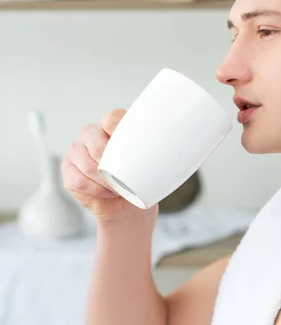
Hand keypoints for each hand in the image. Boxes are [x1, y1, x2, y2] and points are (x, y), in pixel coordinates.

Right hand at [61, 108, 158, 224]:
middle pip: (95, 141)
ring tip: (117, 189)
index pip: (111, 118)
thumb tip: (169, 143)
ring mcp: (76, 151)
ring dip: (104, 180)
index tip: (130, 146)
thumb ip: (150, 148)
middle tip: (124, 177)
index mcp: (111, 126)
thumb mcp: (148, 162)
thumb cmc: (138, 181)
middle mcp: (91, 135)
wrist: (127, 206)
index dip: (118, 130)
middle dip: (110, 162)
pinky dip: (95, 190)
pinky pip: (78, 180)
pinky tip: (106, 193)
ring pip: (86, 163)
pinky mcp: (68, 171)